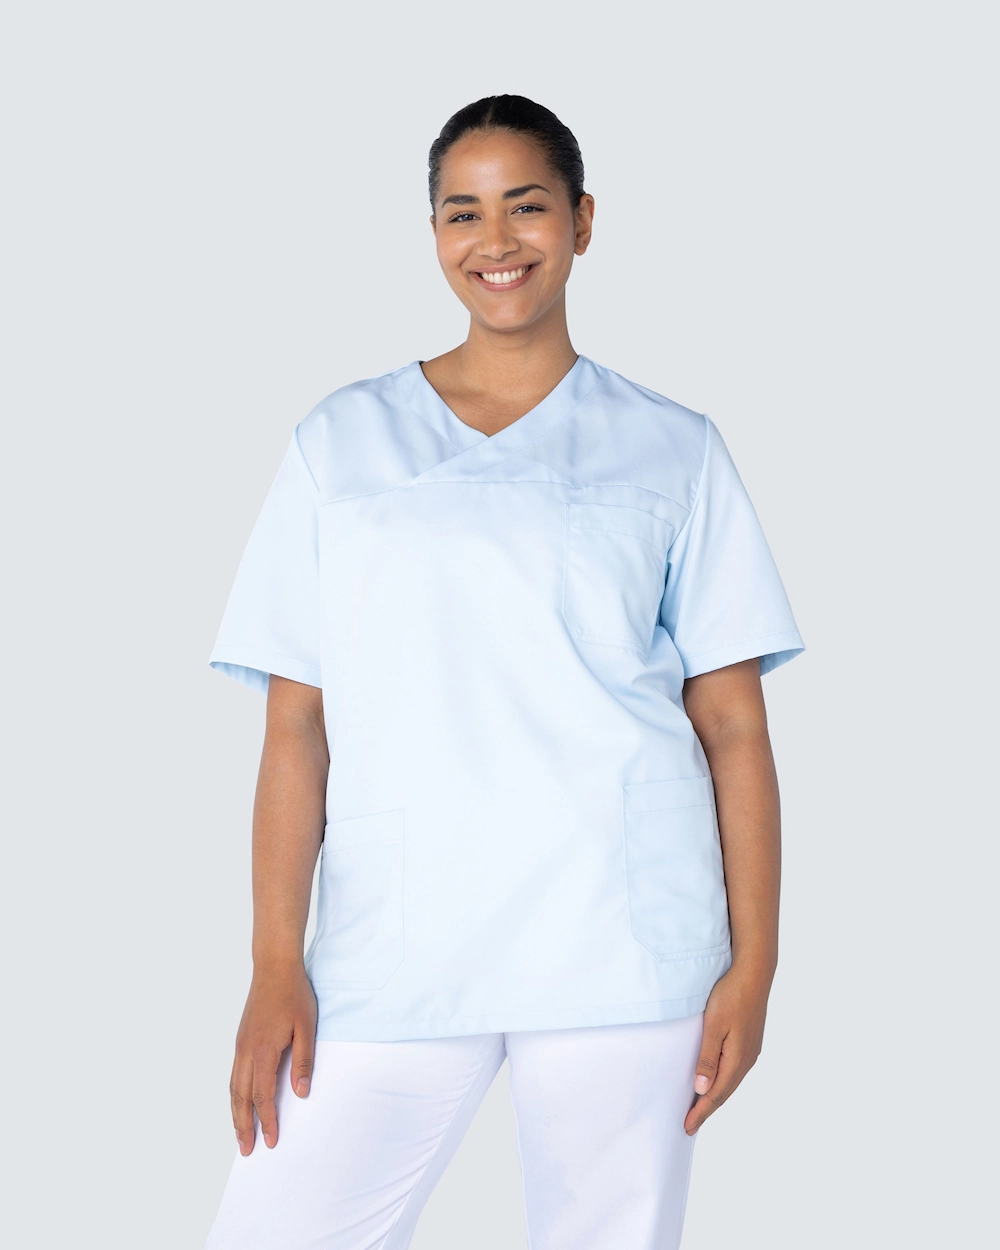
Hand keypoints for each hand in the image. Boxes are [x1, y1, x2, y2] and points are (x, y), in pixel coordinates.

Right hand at [230, 963, 316, 1154]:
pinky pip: (233, 1075)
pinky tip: (239, 1101)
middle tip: (247, 1151)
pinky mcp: (240, 1039)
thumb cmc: (293, 994)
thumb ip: (303, 1061)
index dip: (267, 1121)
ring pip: (233, 1088)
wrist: (274, 967)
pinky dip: (234, 1095)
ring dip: (235, 1114)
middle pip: (241, 1099)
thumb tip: (300, 1093)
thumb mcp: (306, 1027)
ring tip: (239, 1135)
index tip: (272, 1141)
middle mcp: (246, 1052)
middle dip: (243, 1127)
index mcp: (263, 1051)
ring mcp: (240, 1045)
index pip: (262, 1096)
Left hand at [684, 965, 770, 1134]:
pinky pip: (734, 1070)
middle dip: (707, 1109)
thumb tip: (702, 1089)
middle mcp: (747, 1060)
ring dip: (715, 1096)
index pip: (715, 1094)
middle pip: (724, 1092)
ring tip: (701, 1108)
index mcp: (737, 1059)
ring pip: (730, 1082)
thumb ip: (707, 1058)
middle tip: (691, 1124)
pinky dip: (723, 1082)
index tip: (687, 1126)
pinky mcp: (750, 1042)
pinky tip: (715, 1081)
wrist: (754, 975)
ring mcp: (750, 1051)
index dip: (701, 1112)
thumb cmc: (731, 996)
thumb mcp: (714, 1026)